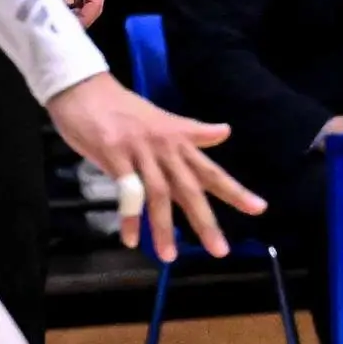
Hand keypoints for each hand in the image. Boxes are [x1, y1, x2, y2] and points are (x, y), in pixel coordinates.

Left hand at [40, 0, 106, 24]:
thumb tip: (66, 3)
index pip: (96, 3)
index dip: (85, 18)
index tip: (68, 29)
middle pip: (92, 5)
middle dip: (79, 18)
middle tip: (58, 29)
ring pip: (83, 0)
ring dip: (72, 11)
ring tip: (54, 20)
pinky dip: (67, 0)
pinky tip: (54, 5)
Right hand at [45, 74, 261, 261]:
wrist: (83, 87)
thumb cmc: (121, 107)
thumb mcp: (163, 119)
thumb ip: (192, 132)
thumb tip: (225, 132)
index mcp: (178, 141)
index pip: (211, 170)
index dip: (234, 190)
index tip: (259, 208)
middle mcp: (165, 147)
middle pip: (190, 188)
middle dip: (205, 220)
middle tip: (220, 250)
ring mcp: (140, 151)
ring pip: (158, 194)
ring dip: (163, 227)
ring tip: (170, 256)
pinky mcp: (113, 154)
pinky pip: (125, 191)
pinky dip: (129, 216)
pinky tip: (131, 239)